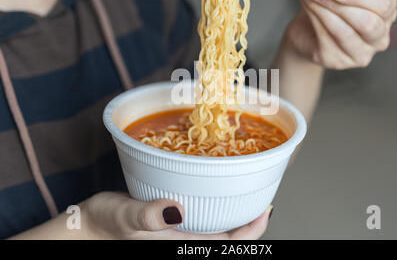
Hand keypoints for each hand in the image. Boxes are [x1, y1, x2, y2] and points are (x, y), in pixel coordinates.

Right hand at [83, 192, 270, 238]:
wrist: (91, 224)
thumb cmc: (106, 222)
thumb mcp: (125, 216)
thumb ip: (148, 215)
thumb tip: (175, 210)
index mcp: (180, 245)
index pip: (227, 245)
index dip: (251, 231)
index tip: (266, 210)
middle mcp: (186, 242)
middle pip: (229, 239)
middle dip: (250, 222)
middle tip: (262, 197)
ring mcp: (181, 234)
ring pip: (218, 229)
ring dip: (236, 214)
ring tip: (248, 193)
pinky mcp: (175, 223)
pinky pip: (203, 219)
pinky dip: (216, 206)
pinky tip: (218, 191)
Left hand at [283, 0, 396, 68]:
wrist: (305, 29)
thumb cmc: (327, 3)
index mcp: (385, 16)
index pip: (385, 6)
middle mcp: (378, 39)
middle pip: (368, 23)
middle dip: (341, 6)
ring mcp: (360, 54)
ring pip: (345, 33)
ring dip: (324, 11)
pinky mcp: (338, 61)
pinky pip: (327, 40)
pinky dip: (315, 20)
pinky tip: (307, 7)